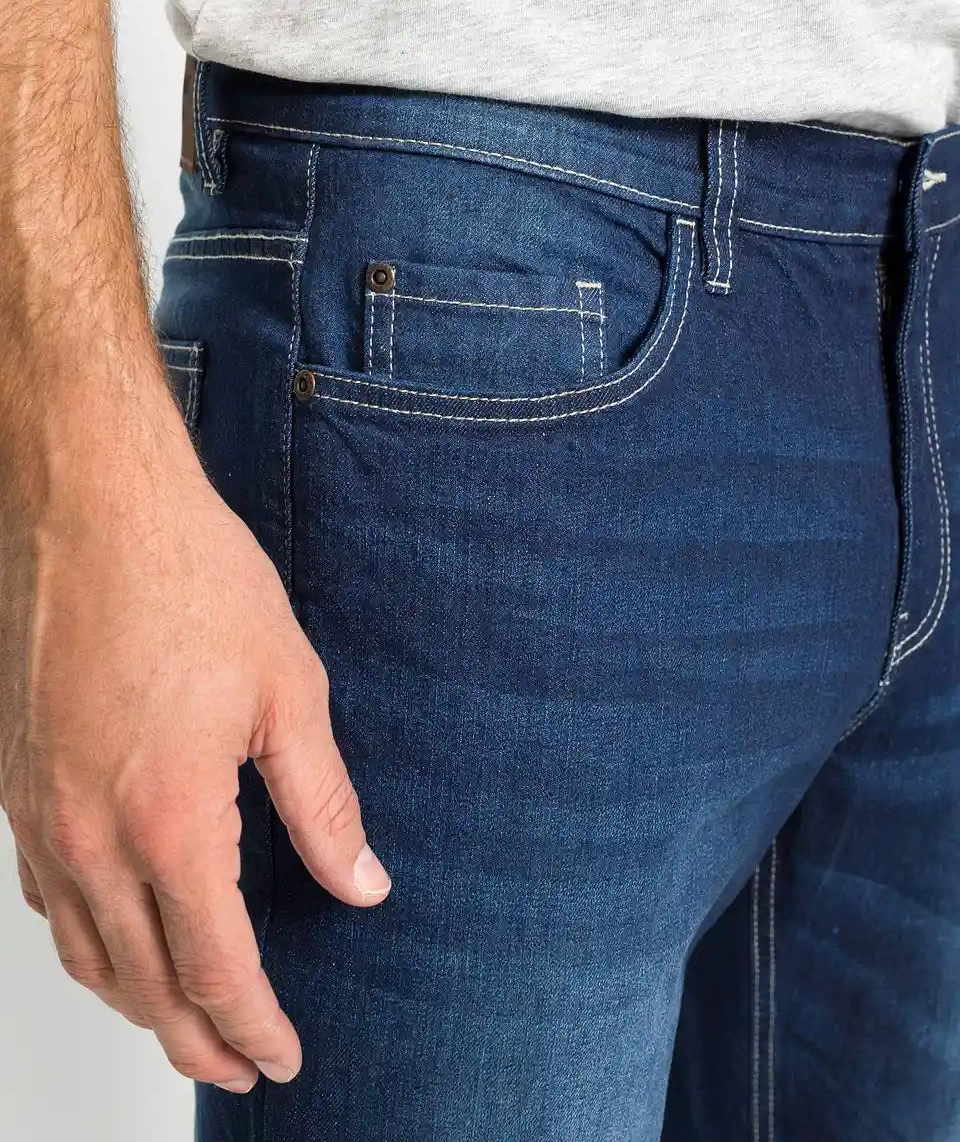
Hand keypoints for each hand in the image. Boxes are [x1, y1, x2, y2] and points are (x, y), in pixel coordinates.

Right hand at [0, 447, 389, 1092]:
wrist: (94, 508)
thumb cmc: (191, 582)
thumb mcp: (290, 694)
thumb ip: (324, 805)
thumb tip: (360, 882)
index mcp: (170, 822)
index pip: (217, 969)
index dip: (255, 1025)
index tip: (284, 1055)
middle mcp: (90, 836)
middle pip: (144, 984)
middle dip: (198, 1039)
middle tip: (240, 1065)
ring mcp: (40, 814)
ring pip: (85, 953)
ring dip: (137, 1003)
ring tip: (183, 1024)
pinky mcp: (16, 783)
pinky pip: (46, 899)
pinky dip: (87, 945)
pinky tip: (114, 941)